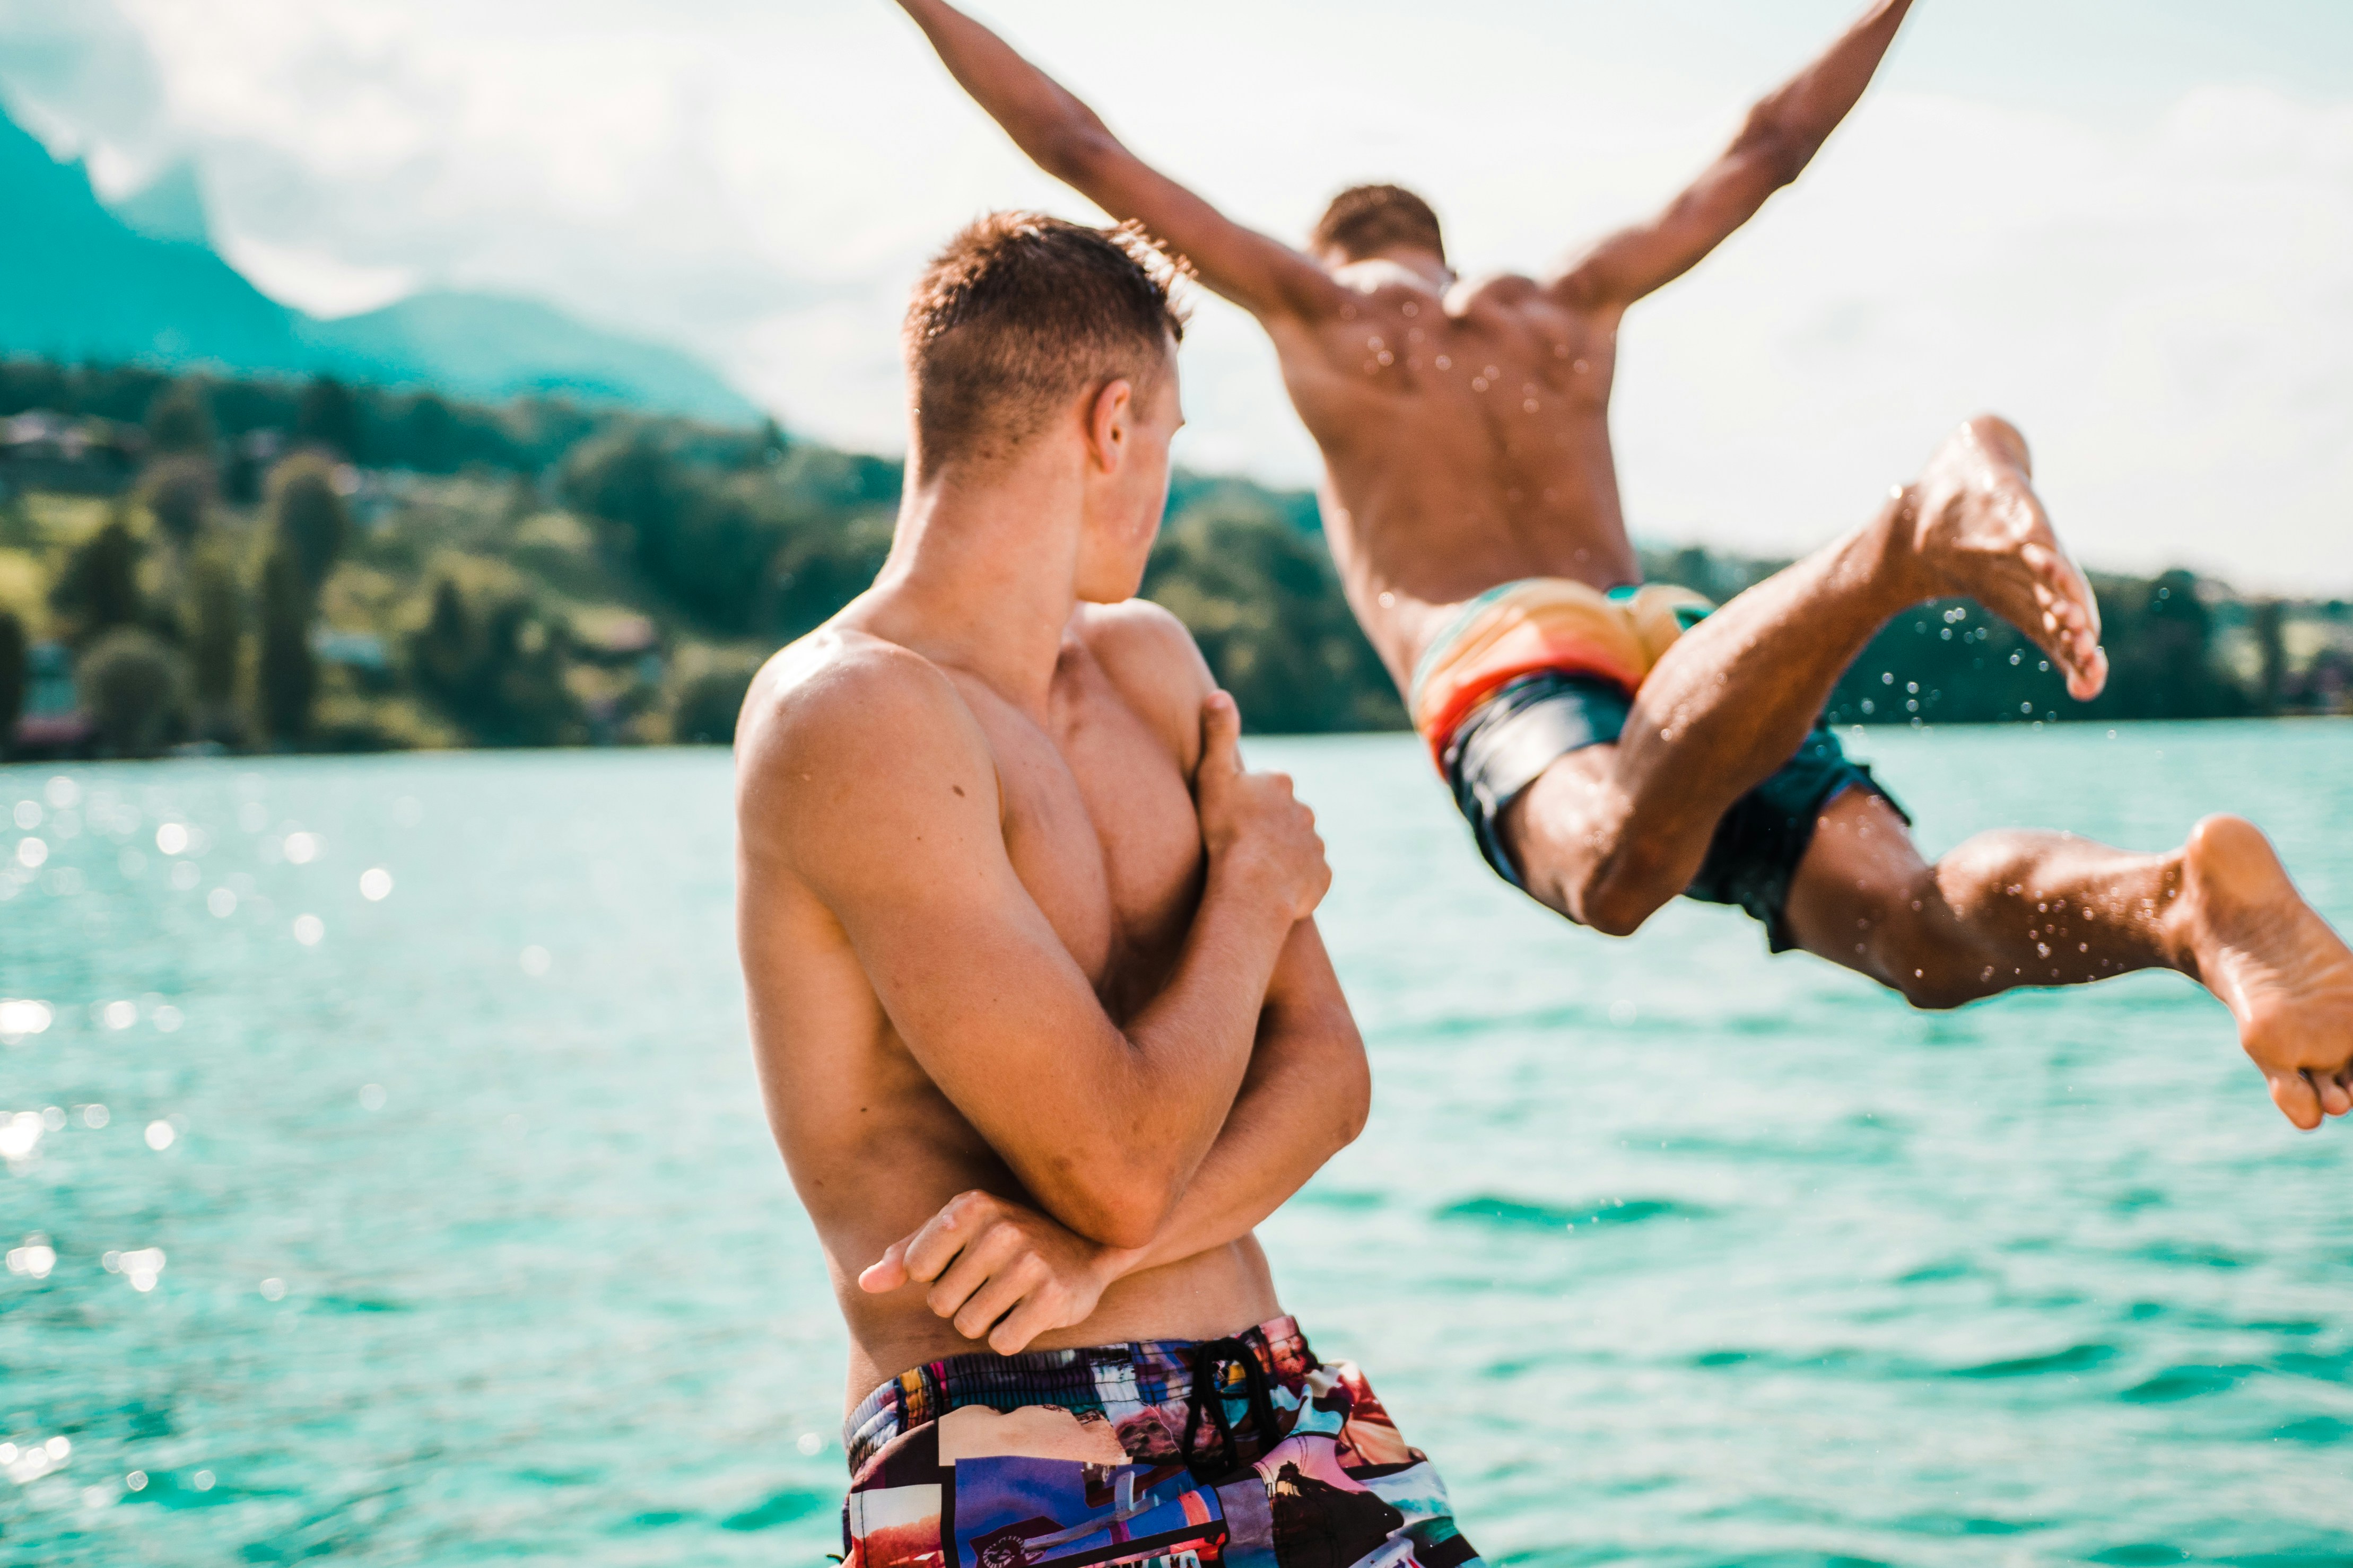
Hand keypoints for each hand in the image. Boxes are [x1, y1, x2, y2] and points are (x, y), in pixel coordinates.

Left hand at [858, 1190, 1143, 1353]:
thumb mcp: (957, 1234)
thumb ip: (906, 1256)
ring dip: (987, 1322)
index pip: (916, 1269)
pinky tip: (1030, 1312)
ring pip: (969, 1327)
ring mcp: (1030, 1261)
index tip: (966, 1262)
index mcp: (970, 1205)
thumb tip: (865, 1284)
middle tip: (994, 1282)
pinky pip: (1003, 1342)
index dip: (936, 1277)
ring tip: (1012, 1296)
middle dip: (962, 1303)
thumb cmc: (1007, 1240)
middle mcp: (1000, 1228)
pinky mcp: (1053, 1297)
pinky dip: (1012, 1337)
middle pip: (941, 1304)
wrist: (1088, 1244)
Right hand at [1192, 692, 1329, 922]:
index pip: (1267, 786)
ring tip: (1255, 872)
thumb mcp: (1214, 776)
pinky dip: (1293, 881)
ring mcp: (1316, 844)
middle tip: (1242, 846)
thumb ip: (1217, 734)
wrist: (1253, 887)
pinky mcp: (1322, 875)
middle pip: (1285, 816)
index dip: (1248, 801)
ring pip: (1297, 846)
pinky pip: (1307, 875)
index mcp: (1280, 784)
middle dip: (1269, 827)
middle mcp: (1304, 810)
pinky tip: (1271, 889)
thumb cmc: (1227, 831)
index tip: (1232, 817)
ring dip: (1281, 855)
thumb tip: (1219, 692)